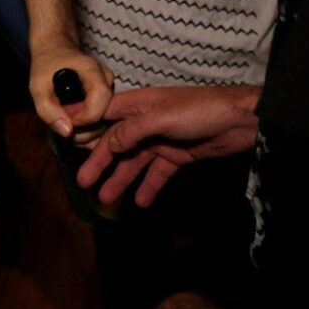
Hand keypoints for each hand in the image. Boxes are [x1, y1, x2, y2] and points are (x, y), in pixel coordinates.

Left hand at [29, 38, 112, 142]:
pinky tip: (72, 124)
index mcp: (94, 72)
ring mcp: (109, 89)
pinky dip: (88, 128)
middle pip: (105, 116)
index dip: (82, 119)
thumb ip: (48, 110)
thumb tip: (67, 132)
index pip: (100, 104)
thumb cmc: (46, 65)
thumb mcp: (38, 86)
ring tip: (64, 122)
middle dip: (83, 129)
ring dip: (85, 131)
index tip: (64, 119)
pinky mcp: (107, 97)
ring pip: (105, 121)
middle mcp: (107, 81)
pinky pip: (103, 119)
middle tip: (61, 123)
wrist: (54, 50)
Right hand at [77, 85, 260, 207]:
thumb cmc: (198, 110)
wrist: (242, 121)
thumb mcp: (159, 117)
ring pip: (134, 161)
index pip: (102, 116)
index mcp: (136, 105)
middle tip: (84, 183)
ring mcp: (160, 139)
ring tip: (107, 200)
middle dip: (99, 163)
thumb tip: (106, 144)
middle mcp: (144, 122)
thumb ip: (130, 131)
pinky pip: (157, 173)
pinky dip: (149, 187)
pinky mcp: (177, 155)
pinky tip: (141, 202)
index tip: (66, 144)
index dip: (85, 129)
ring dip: (120, 179)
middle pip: (115, 143)